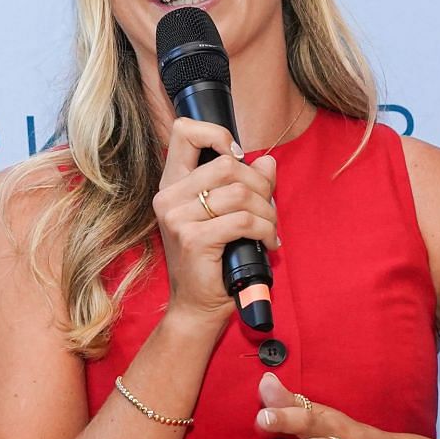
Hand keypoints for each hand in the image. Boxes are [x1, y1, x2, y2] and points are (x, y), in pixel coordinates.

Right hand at [151, 117, 280, 327]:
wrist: (196, 306)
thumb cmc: (212, 262)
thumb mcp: (226, 216)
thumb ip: (245, 184)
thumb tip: (268, 162)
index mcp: (171, 185)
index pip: (184, 132)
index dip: (217, 134)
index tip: (237, 157)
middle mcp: (168, 197)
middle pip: (228, 164)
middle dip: (261, 186)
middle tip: (268, 210)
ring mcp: (178, 218)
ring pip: (241, 193)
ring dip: (268, 212)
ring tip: (270, 229)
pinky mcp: (194, 239)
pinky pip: (244, 220)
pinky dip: (266, 230)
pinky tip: (269, 243)